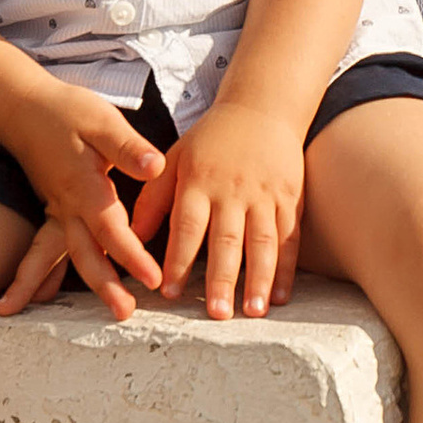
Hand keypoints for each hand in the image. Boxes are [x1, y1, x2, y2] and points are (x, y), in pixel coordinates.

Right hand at [0, 83, 171, 320]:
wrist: (22, 106)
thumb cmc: (66, 111)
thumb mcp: (103, 120)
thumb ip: (128, 147)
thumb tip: (154, 167)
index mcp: (86, 188)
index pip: (113, 231)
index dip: (133, 257)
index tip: (153, 280)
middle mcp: (68, 206)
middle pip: (85, 255)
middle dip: (104, 287)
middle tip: (123, 314)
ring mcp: (56, 209)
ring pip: (60, 256)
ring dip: (63, 287)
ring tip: (65, 312)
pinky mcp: (52, 207)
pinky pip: (47, 247)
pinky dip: (42, 272)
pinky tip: (40, 295)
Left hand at [132, 97, 306, 320]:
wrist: (261, 108)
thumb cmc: (211, 140)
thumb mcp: (174, 159)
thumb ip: (153, 199)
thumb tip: (132, 239)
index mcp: (199, 181)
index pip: (187, 226)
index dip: (178, 260)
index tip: (170, 293)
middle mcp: (232, 190)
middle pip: (227, 240)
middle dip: (222, 279)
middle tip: (216, 314)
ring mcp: (264, 194)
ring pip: (263, 242)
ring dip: (258, 279)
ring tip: (253, 312)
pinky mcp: (290, 197)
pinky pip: (289, 236)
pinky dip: (286, 268)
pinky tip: (279, 295)